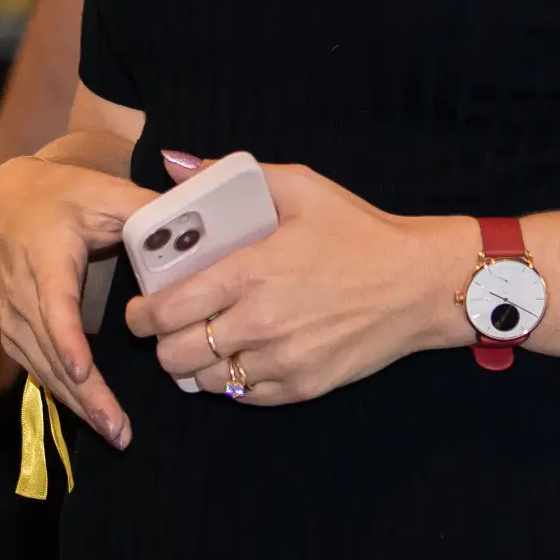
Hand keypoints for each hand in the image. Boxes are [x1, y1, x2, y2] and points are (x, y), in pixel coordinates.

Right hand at [0, 145, 152, 447]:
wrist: (6, 200)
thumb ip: (145, 210)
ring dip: (76, 403)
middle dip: (84, 393)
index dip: (67, 340)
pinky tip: (94, 417)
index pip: (53, 305)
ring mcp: (12, 316)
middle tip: (118, 429)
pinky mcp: (13, 331)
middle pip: (50, 351)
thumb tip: (196, 226)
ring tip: (114, 433)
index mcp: (44, 257)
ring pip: (42, 368)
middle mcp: (21, 292)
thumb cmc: (63, 195)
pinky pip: (37, 369)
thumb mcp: (102, 191)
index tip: (84, 369)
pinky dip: (65, 394)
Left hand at [125, 162, 464, 405]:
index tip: (142, 306)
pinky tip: (240, 355)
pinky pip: (242, 396)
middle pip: (174, 354)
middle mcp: (260, 323)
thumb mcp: (299, 187)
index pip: (165, 310)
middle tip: (170, 325)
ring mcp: (281, 360)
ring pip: (205, 381)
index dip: (140, 313)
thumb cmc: (358, 231)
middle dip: (161, 341)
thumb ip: (231, 175)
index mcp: (250, 272)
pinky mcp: (301, 387)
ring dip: (194, 363)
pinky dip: (231, 380)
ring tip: (202, 341)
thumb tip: (172, 164)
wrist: (419, 283)